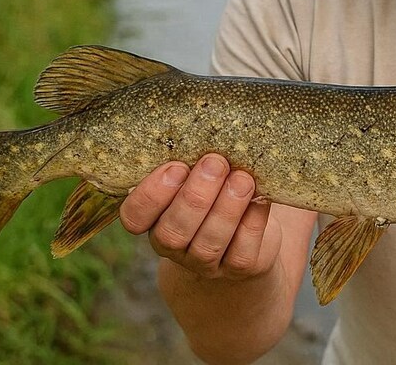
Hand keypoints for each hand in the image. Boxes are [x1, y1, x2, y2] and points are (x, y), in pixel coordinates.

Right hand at [119, 153, 280, 281]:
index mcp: (154, 219)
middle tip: (215, 163)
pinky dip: (253, 222)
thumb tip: (214, 128)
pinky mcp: (239, 268)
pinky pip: (243, 252)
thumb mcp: (200, 175)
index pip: (134, 217)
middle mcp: (174, 245)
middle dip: (194, 197)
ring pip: (208, 244)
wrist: (248, 238)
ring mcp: (206, 262)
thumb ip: (197, 161)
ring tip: (242, 178)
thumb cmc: (217, 191)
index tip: (175, 167)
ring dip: (226, 208)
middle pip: (172, 232)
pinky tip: (261, 198)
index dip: (150, 195)